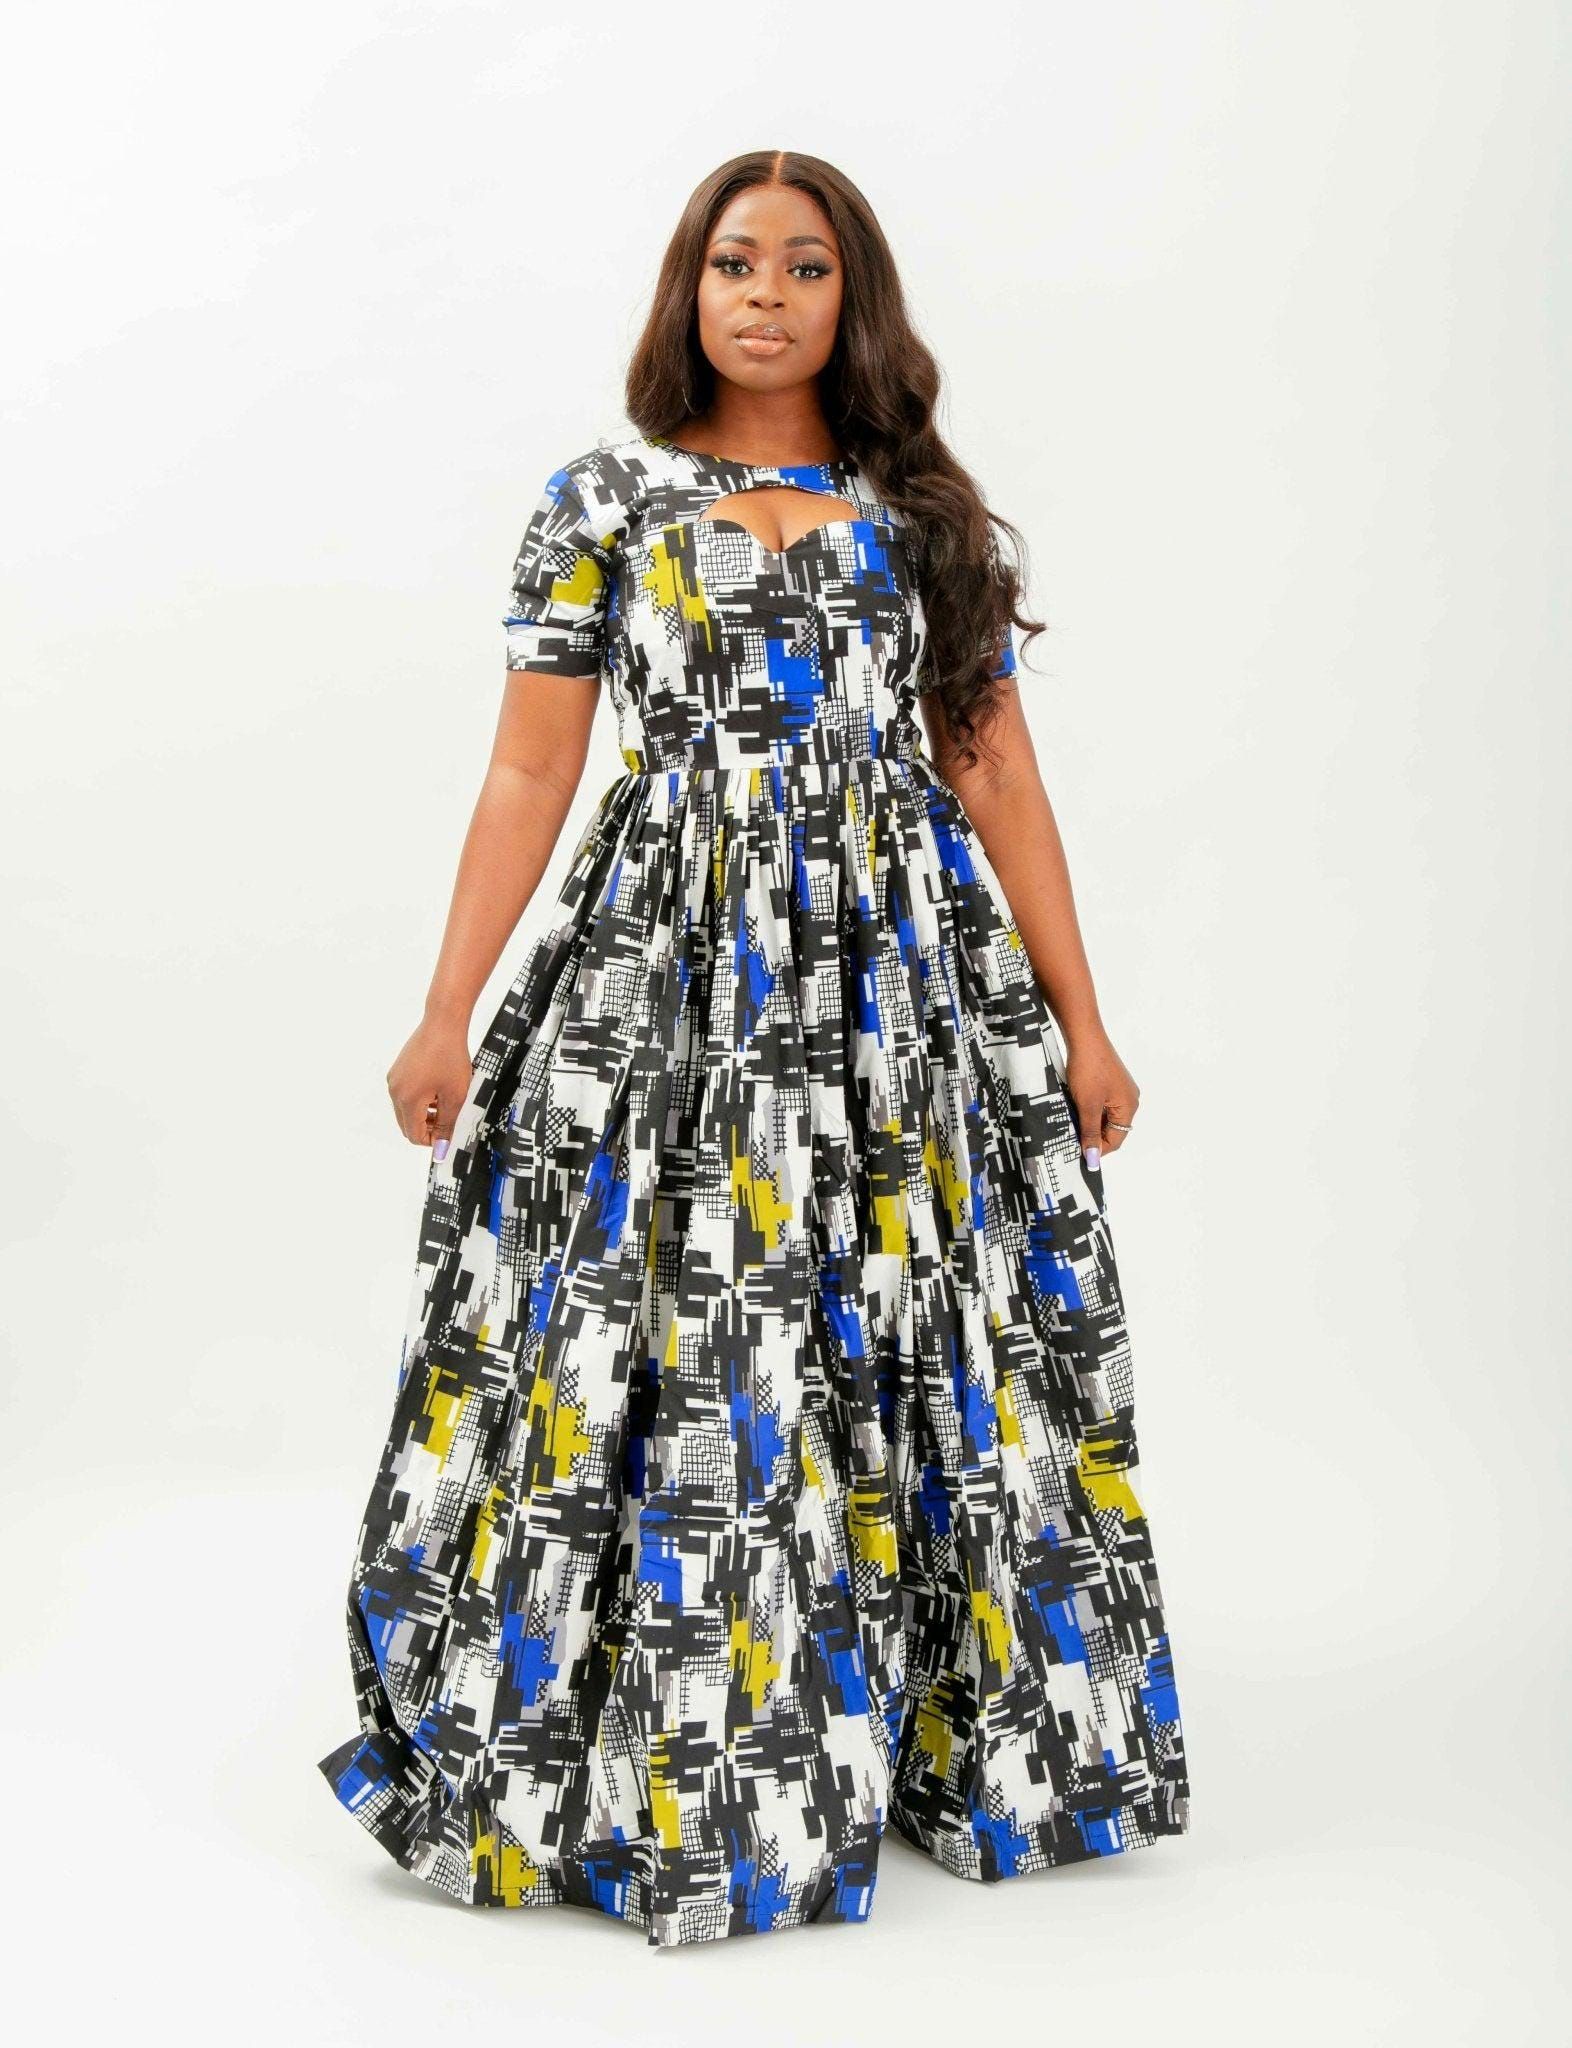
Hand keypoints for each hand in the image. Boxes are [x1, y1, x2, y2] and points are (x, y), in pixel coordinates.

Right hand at [387, 1015, 473, 1156]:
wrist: (443, 1023)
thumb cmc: (451, 1057)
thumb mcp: (455, 1096)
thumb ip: (447, 1125)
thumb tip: (441, 1148)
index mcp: (407, 1100)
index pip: (414, 1135)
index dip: (433, 1140)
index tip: (449, 1134)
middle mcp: (394, 1091)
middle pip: (407, 1125)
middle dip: (428, 1128)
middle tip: (450, 1119)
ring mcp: (394, 1080)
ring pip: (406, 1111)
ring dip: (424, 1114)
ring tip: (446, 1101)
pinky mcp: (397, 1071)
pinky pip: (405, 1095)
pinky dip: (419, 1100)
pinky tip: (438, 1088)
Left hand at [1061, 1022, 1139, 1163]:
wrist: (1084, 1035)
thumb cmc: (1088, 1068)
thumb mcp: (1087, 1105)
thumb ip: (1090, 1133)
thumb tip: (1093, 1158)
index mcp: (1129, 1107)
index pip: (1116, 1139)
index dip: (1097, 1149)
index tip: (1078, 1154)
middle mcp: (1129, 1099)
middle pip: (1112, 1129)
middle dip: (1092, 1135)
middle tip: (1071, 1138)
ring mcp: (1120, 1089)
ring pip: (1104, 1116)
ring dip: (1088, 1122)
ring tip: (1071, 1121)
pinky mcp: (1110, 1081)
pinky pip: (1101, 1103)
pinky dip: (1088, 1109)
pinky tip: (1074, 1106)